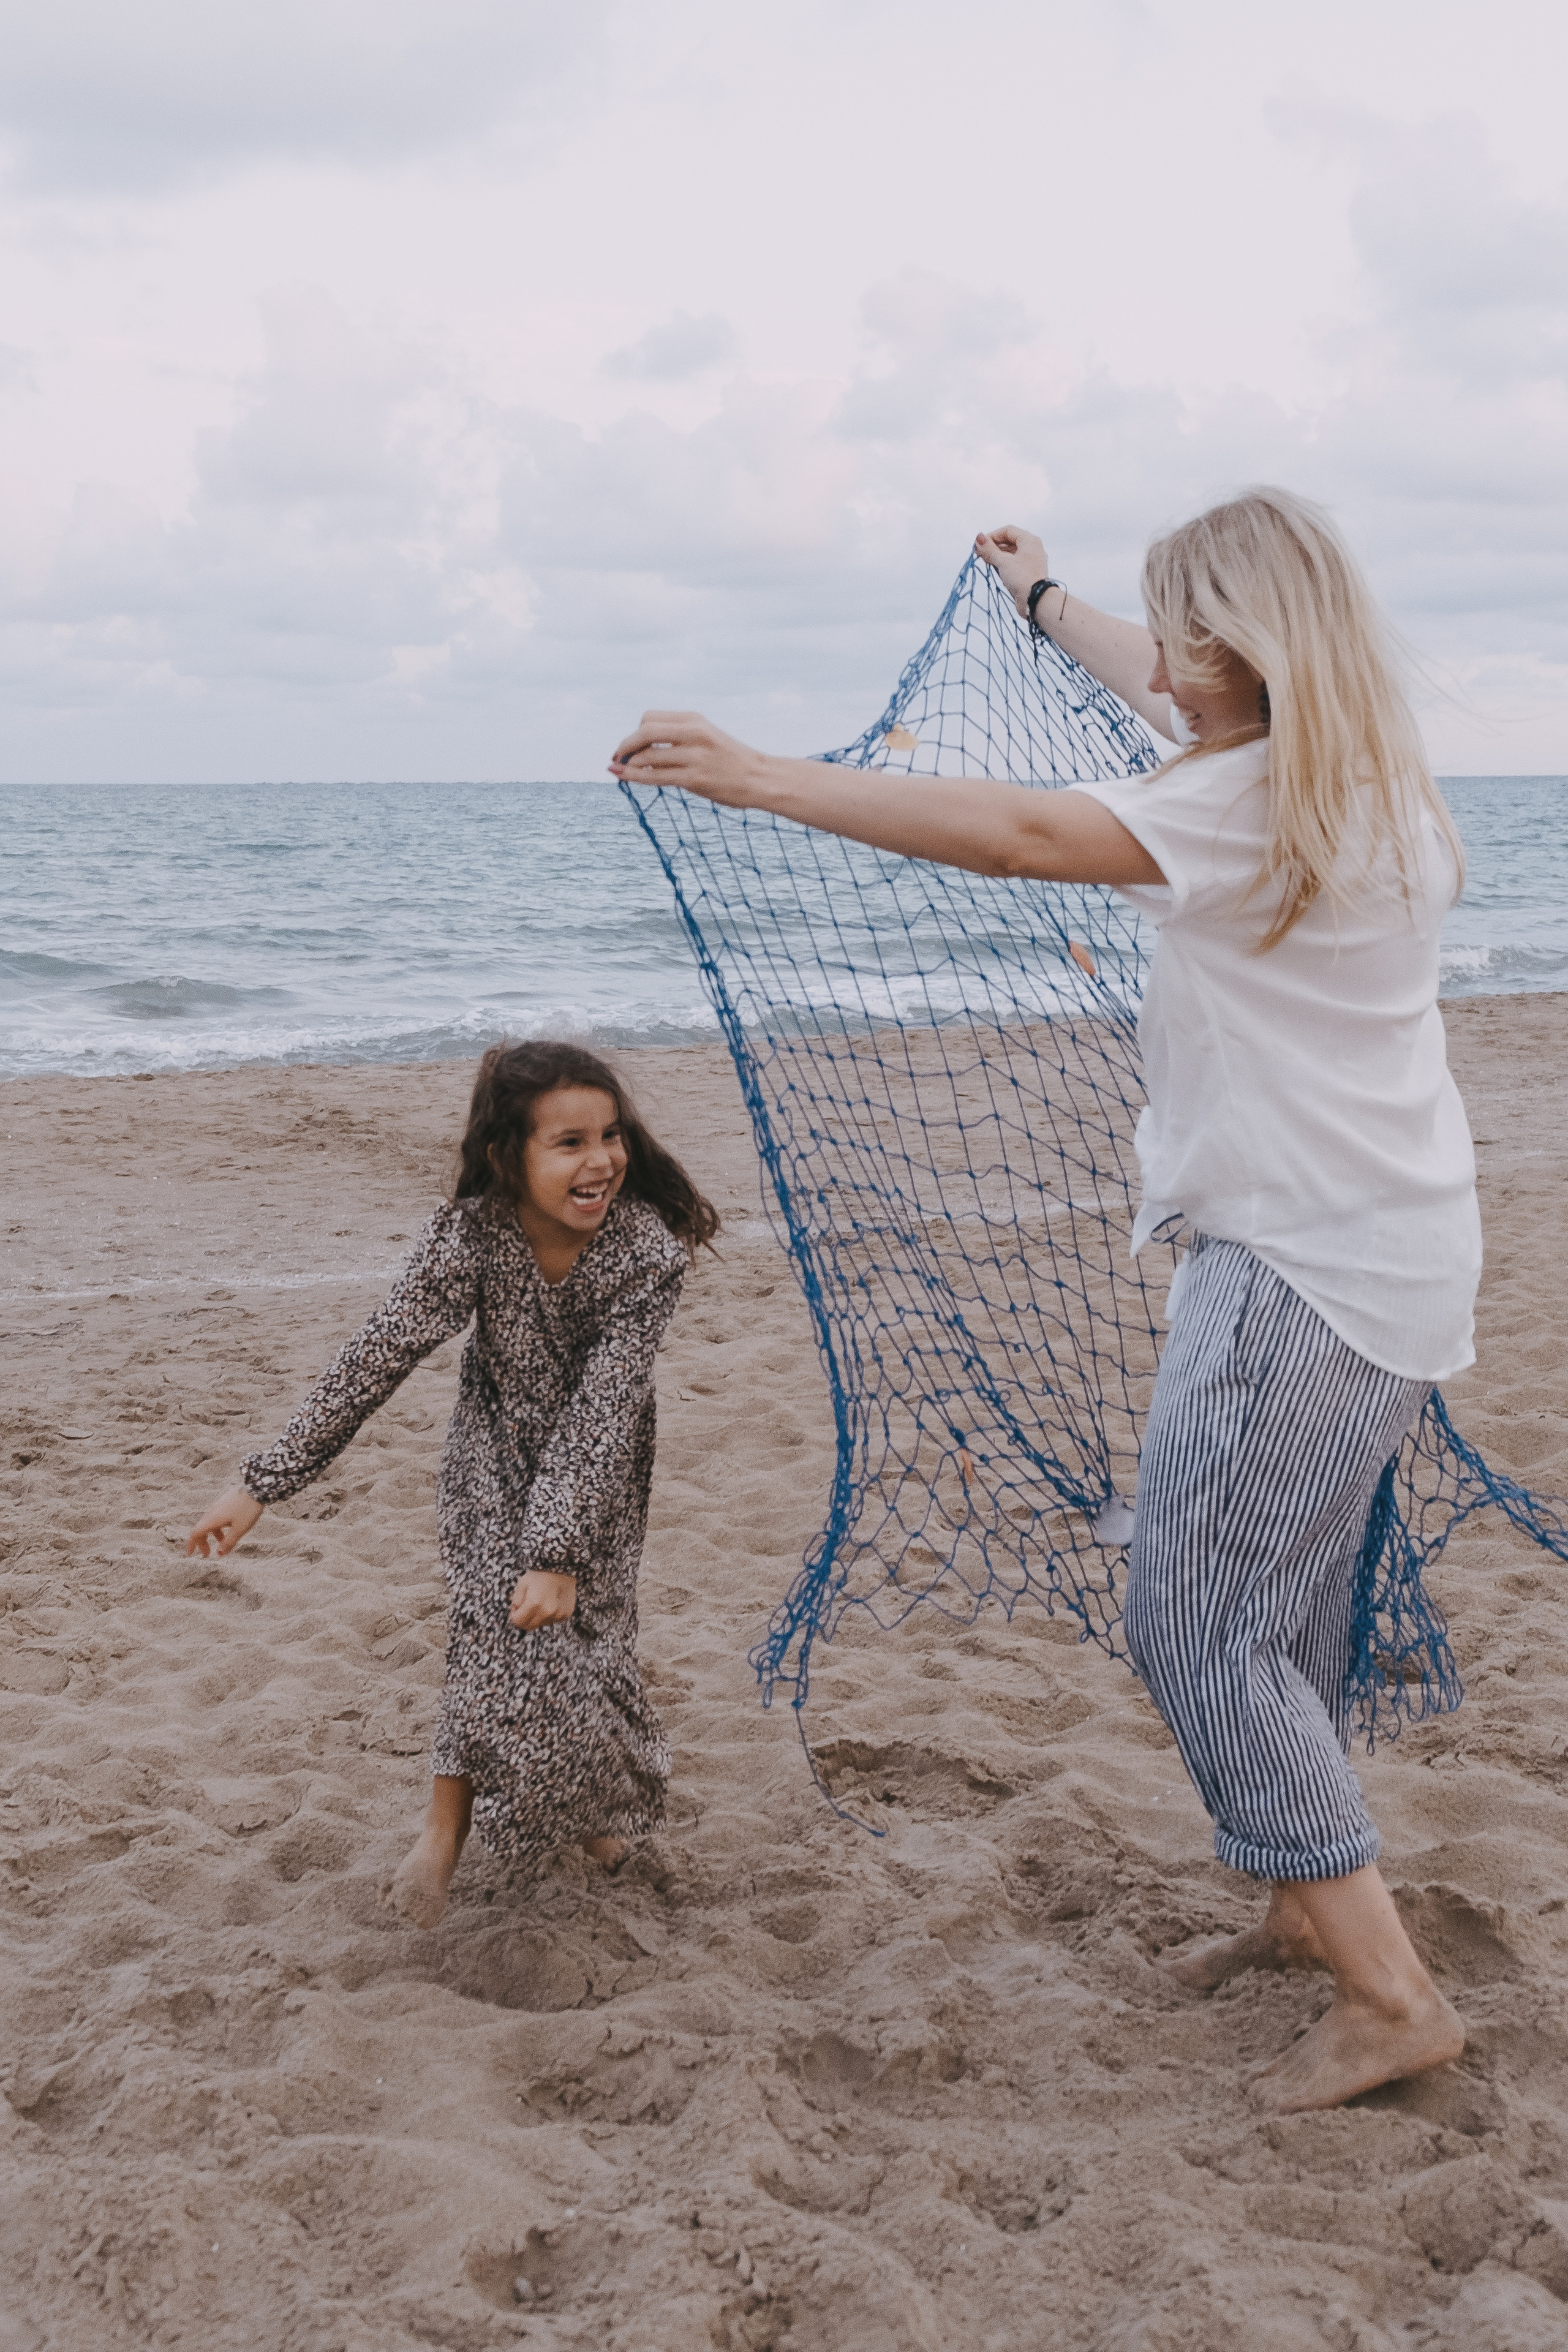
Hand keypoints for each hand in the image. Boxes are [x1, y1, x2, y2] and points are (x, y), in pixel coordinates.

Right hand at [186, 1486, 263, 1558]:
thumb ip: (228, 1542)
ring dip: (213, 1535)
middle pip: (201, 1528)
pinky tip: (230, 1528)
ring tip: (223, 1543)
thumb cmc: (248, 1510)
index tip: (190, 1553)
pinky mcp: (226, 1501)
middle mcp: (212, 1511)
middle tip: (207, 1553)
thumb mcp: (239, 1530)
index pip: (196, 1533)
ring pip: (211, 1522)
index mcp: (213, 1519)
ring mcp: (219, 1505)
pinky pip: (218, 1516)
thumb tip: (219, 1554)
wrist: (257, 1489)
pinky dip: (219, 1526)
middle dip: (203, 1542)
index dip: (191, 1544)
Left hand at [508, 1569, 577, 1629]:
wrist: (563, 1569)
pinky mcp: (565, 1614)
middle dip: (524, 1618)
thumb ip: (516, 1599)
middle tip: (526, 1606)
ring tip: (539, 1602)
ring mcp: (557, 1614)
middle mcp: (547, 1612)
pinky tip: (549, 1603)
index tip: (517, 1608)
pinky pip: (552, 1620)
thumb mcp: (523, 1582)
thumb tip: (516, 1610)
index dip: (514, 1615)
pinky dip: (548, 1615)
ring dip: (537, 1617)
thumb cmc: (541, 1574)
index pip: (518, 1621)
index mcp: (534, 1603)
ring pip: (540, 1624)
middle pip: (529, 1626)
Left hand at [609, 711, 767, 807]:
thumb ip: (679, 737)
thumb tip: (641, 748)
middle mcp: (694, 733)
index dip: (634, 732)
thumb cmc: (731, 760)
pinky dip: (636, 777)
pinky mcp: (695, 779)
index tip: (631, 746)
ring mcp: (695, 756)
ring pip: (648, 757)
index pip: (649, 718)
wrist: (760, 778)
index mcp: (695, 719)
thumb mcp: (706, 737)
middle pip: (644, 731)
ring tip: (621, 771)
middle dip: (625, 745)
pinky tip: (626, 777)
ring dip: (629, 765)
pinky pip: (656, 777)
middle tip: (617, 757)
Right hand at [975, 525, 1048, 615]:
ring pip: (1011, 554)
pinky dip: (1004, 565)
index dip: (992, 536)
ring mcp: (1031, 562)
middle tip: (980, 554)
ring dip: (998, 556)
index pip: (1008, 531)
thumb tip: (979, 538)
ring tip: (986, 562)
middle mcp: (1032, 549)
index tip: (980, 544)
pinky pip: (1014, 564)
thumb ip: (990, 550)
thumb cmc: (1022, 578)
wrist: (1036, 601)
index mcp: (1029, 541)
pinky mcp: (1028, 573)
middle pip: (1009, 542)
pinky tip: (996, 570)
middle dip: (994, 547)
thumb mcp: (1003, 562)